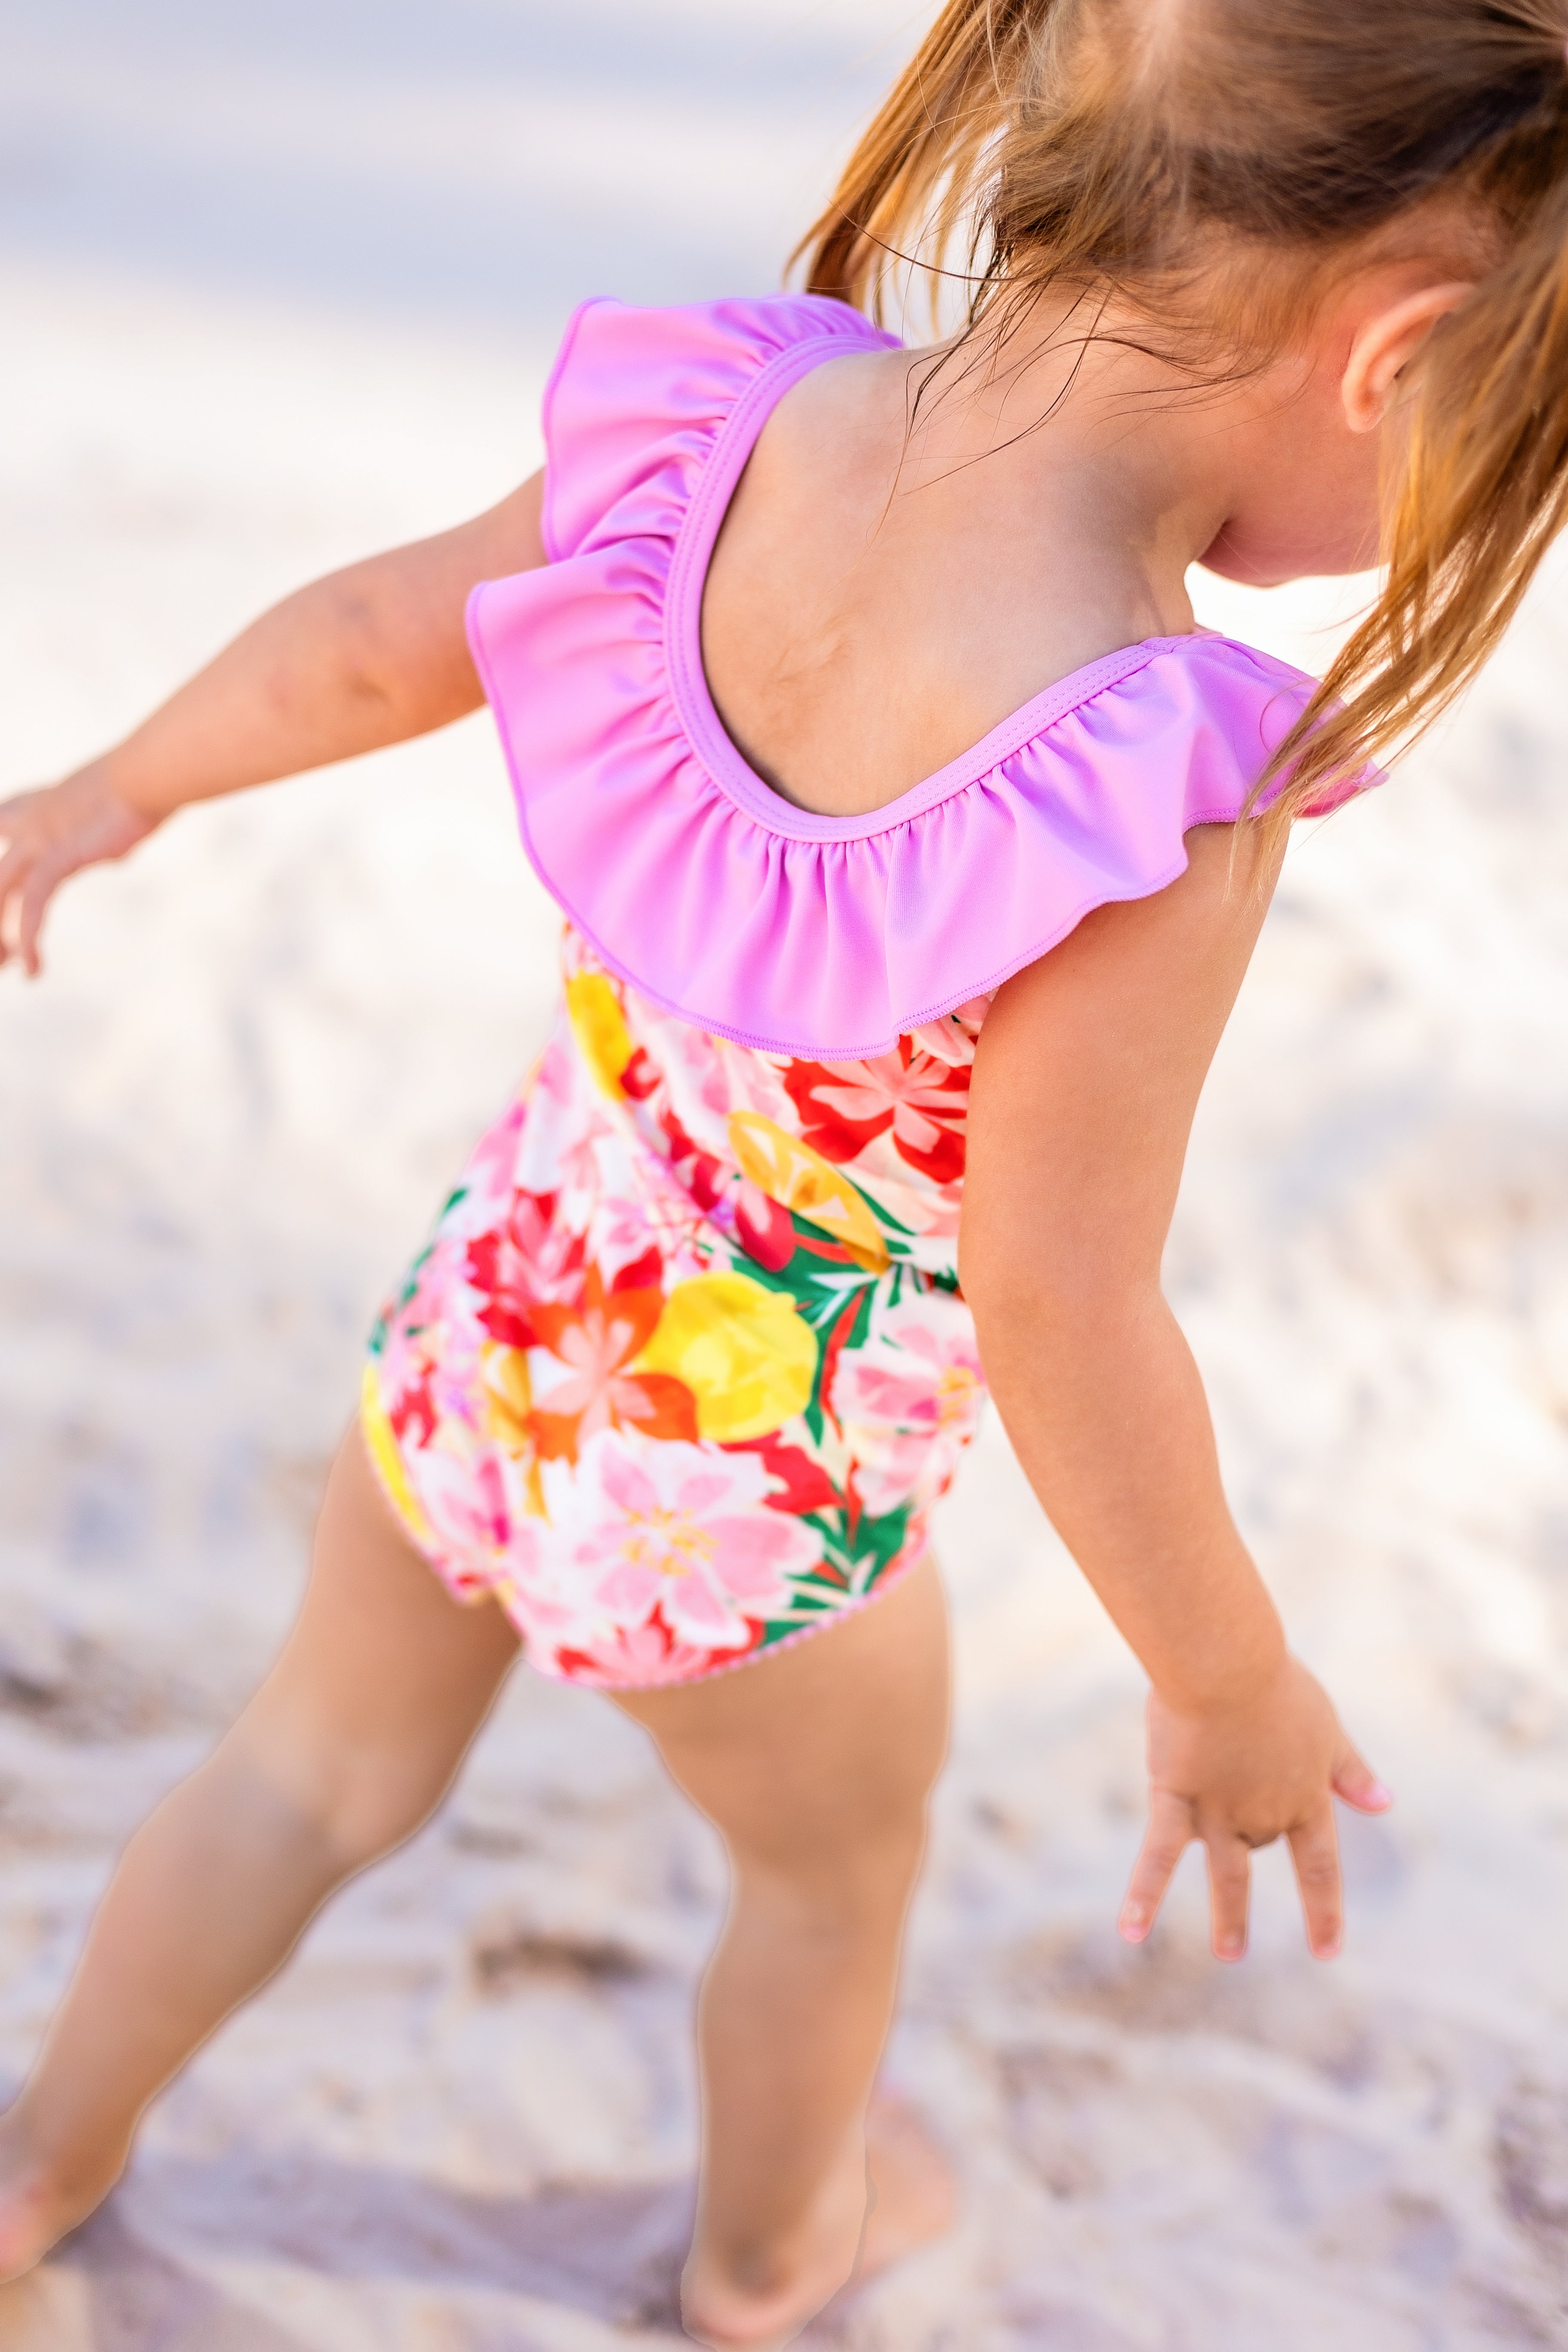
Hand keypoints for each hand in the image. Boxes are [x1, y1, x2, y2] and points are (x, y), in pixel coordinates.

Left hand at [0, 766, 158, 975]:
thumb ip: (101, 831)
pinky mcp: (57, 858)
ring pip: (1, 892)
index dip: (3, 835)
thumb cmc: (146, 782)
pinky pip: (32, 906)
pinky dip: (30, 940)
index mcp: (43, 804)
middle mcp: (31, 822)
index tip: (6, 871)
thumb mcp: (115, 805)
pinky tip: (32, 970)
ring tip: (4, 967)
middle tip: (0, 949)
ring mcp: (39, 840)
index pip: (4, 821)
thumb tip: (116, 848)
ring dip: (0, 934)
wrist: (146, 774)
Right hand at [1118, 1654, 1391, 1961]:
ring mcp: (1221, 1812)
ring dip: (1228, 1917)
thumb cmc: (1276, 1683)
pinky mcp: (1176, 1798)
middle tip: (1234, 1949)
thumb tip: (1386, 1804)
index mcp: (1304, 1798)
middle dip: (1246, 1891)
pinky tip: (1131, 1932)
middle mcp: (1265, 1815)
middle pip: (1259, 1848)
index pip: (1320, 1867)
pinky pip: (1157, 1856)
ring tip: (1229, 1954)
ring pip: (1226, 1874)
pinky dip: (1144, 1894)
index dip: (1324, 1910)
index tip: (1327, 1950)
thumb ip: (1350, 1770)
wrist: (1225, 1662)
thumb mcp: (1325, 1727)